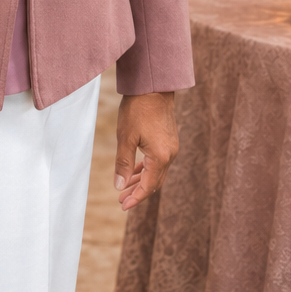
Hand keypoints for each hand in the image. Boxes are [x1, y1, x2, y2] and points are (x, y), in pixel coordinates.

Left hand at [114, 91, 177, 212]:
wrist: (153, 86)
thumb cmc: (137, 109)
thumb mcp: (125, 137)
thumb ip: (123, 164)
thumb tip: (119, 186)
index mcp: (160, 156)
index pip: (149, 186)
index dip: (136, 197)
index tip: (123, 205)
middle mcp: (170, 154)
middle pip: (154, 181)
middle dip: (138, 192)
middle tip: (121, 200)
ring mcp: (171, 147)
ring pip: (156, 171)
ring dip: (141, 180)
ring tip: (125, 188)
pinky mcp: (169, 139)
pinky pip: (158, 161)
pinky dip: (147, 169)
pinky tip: (136, 171)